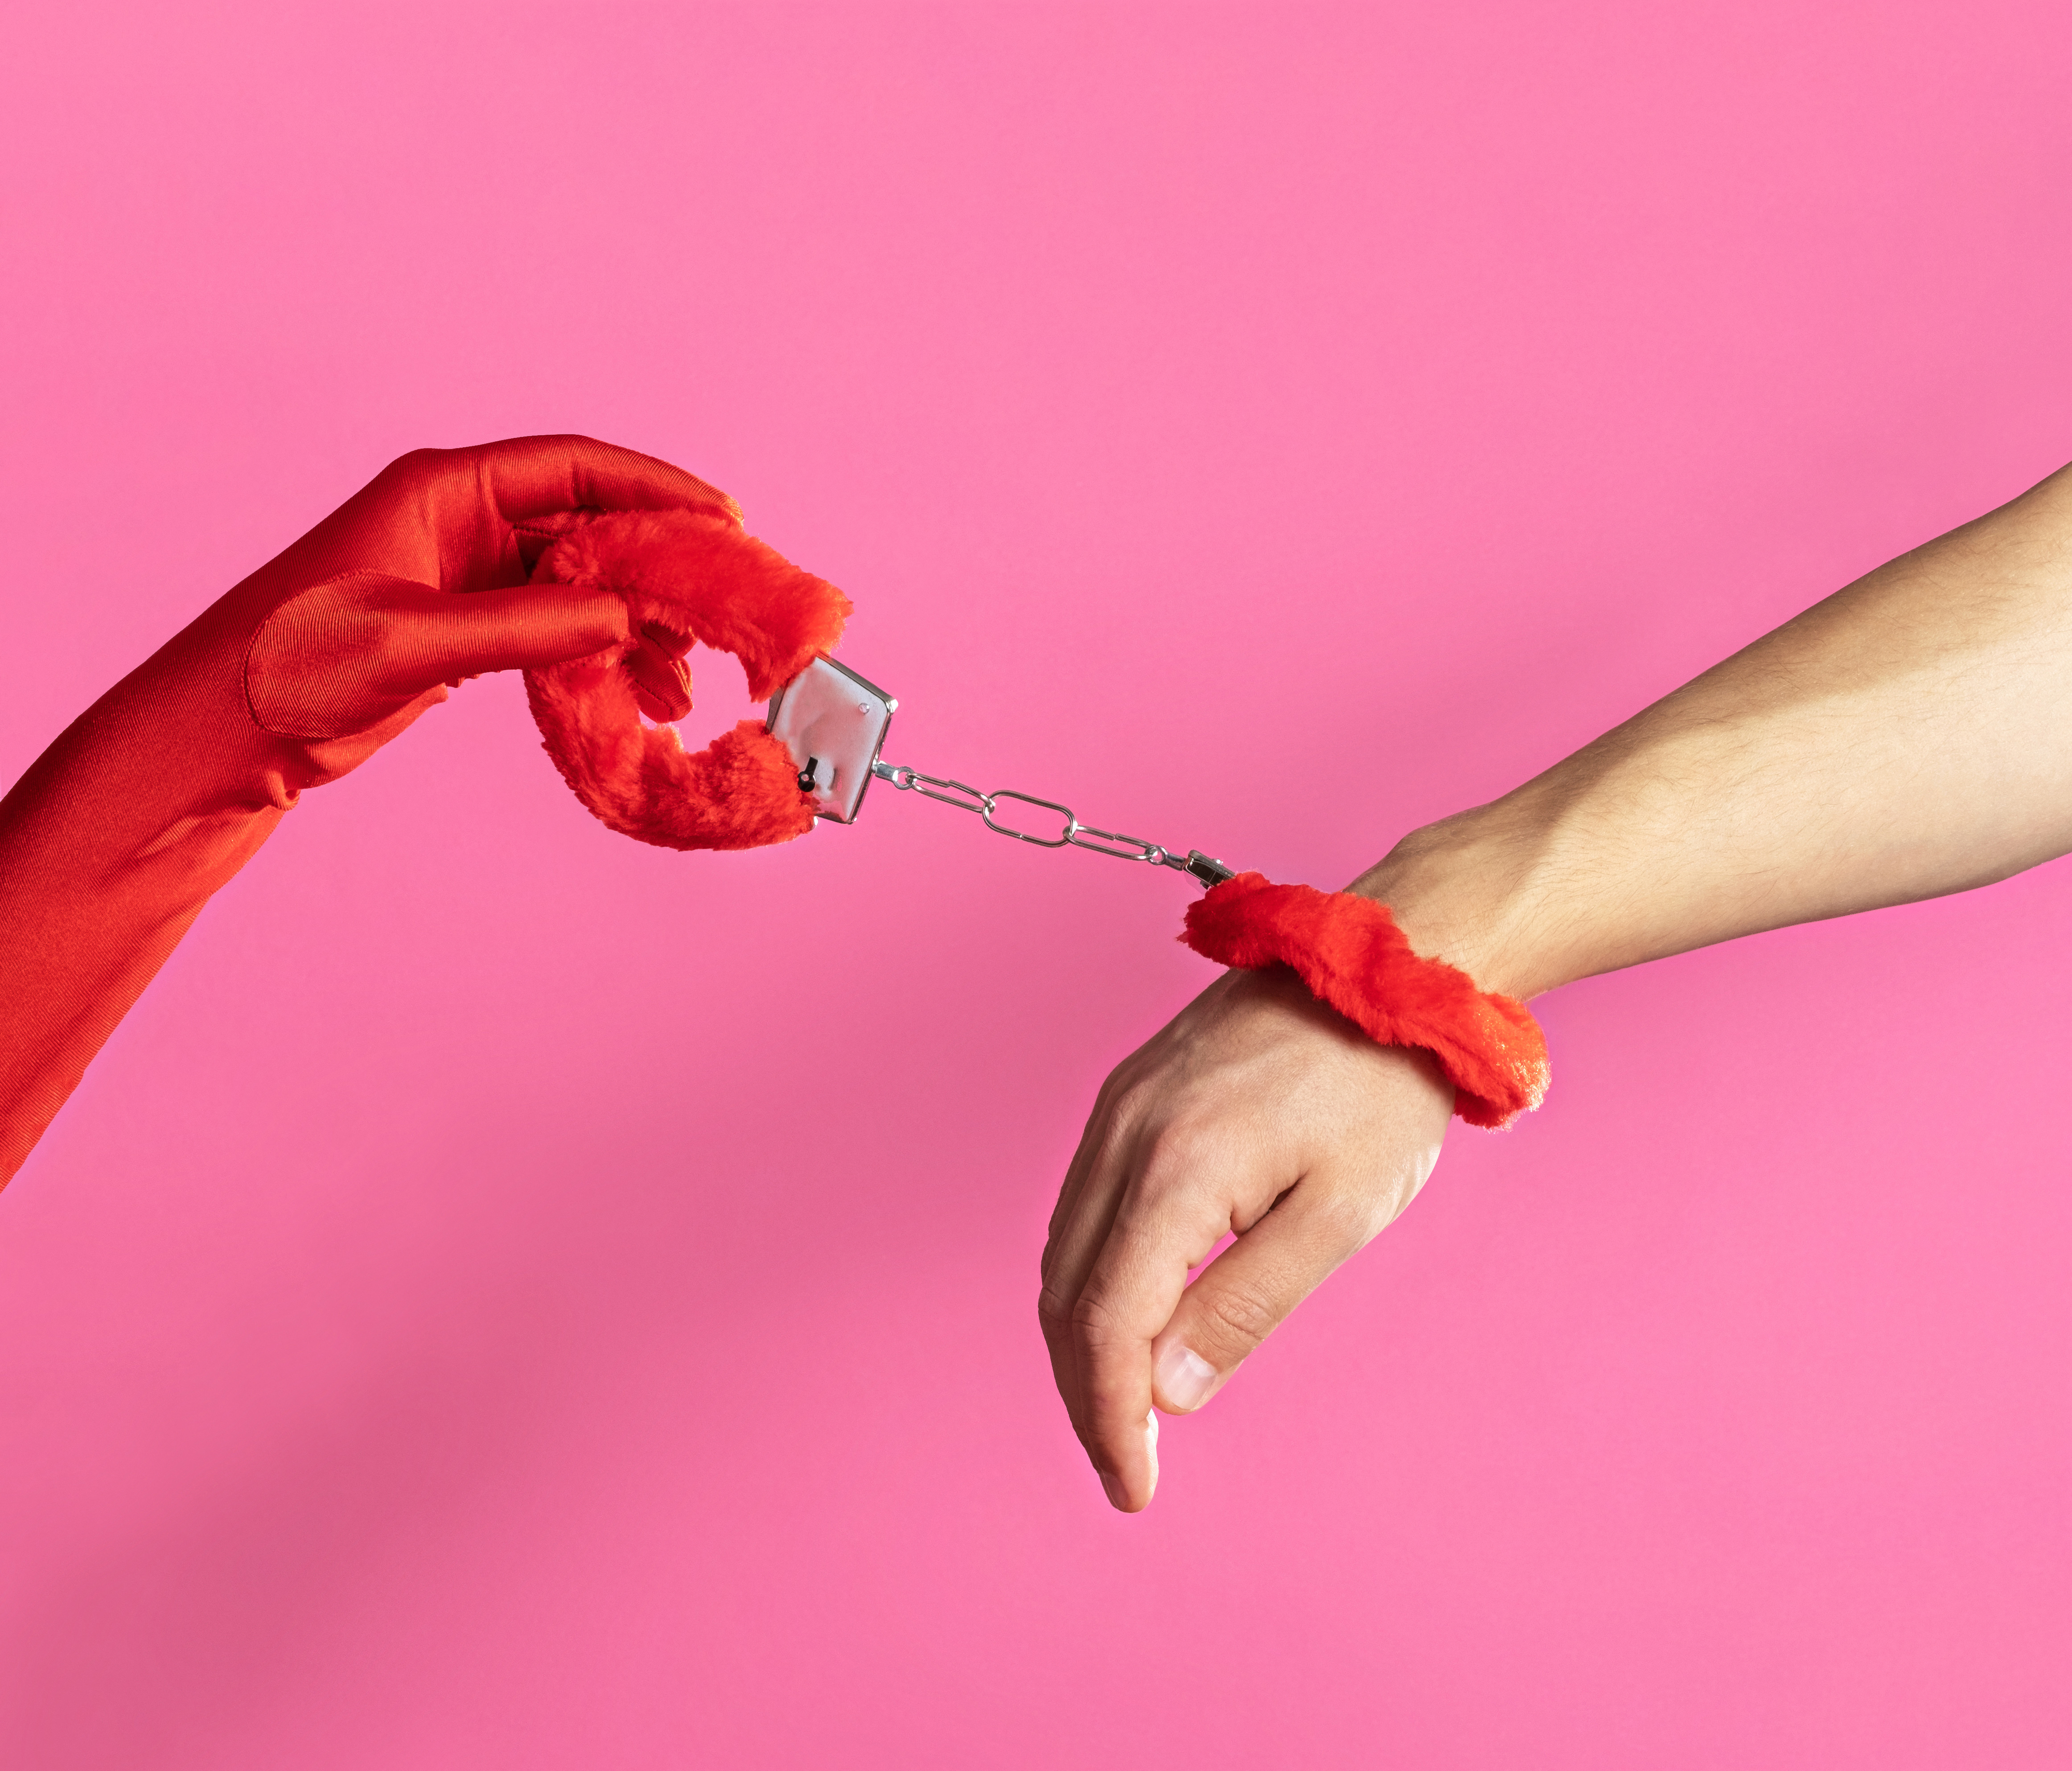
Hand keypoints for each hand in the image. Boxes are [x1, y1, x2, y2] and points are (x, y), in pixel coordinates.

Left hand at [0, 435, 734, 1181]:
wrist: (216, 738)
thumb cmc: (288, 669)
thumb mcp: (412, 643)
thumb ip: (524, 626)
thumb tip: (626, 620)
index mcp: (443, 492)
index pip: (576, 468)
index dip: (658, 488)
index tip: (727, 521)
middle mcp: (460, 522)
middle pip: (591, 525)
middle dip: (662, 568)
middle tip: (728, 609)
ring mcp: (463, 578)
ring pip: (580, 586)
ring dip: (636, 628)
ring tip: (684, 684)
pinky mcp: (462, 632)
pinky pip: (555, 631)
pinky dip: (599, 659)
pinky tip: (636, 699)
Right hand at [1039, 965, 1454, 1511]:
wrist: (1388, 963)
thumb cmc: (1380, 1085)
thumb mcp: (1341, 1213)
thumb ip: (1245, 1305)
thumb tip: (1168, 1393)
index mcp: (1177, 1168)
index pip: (1109, 1322)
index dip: (1109, 1416)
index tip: (1134, 1484)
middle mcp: (1126, 1133)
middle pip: (1066, 1293)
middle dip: (1085, 1390)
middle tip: (1126, 1462)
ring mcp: (1120, 1106)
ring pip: (1063, 1248)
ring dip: (1082, 1336)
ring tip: (1124, 1403)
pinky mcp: (1131, 1091)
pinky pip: (1081, 1201)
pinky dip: (1091, 1273)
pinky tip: (1128, 1309)